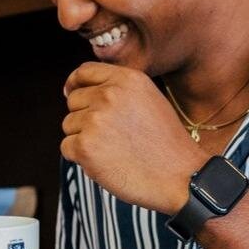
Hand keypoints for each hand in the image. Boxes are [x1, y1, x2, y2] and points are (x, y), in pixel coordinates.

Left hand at [62, 63, 204, 213]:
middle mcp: (109, 95)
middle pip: (74, 100)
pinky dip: (80, 158)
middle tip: (110, 136)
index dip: (75, 84)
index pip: (84, 72)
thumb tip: (77, 90)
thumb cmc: (166, 144)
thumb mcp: (149, 99)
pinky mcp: (85, 147)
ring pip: (69, 125)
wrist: (180, 176)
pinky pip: (67, 147)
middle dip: (84, 117)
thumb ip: (118, 89)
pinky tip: (106, 162)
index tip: (71, 93)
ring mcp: (95, 120)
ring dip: (83, 138)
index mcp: (127, 80)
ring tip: (113, 150)